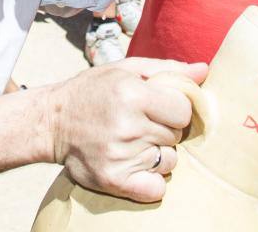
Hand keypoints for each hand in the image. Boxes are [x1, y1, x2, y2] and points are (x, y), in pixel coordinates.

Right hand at [48, 58, 207, 201]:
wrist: (53, 120)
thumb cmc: (94, 89)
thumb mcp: (127, 69)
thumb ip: (167, 69)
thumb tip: (204, 71)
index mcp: (133, 94)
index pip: (183, 110)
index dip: (176, 108)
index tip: (161, 106)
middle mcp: (128, 126)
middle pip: (176, 135)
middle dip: (166, 128)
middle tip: (143, 121)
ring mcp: (120, 156)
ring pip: (169, 161)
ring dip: (159, 153)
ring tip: (136, 141)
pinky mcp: (113, 180)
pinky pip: (156, 189)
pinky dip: (152, 180)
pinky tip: (137, 164)